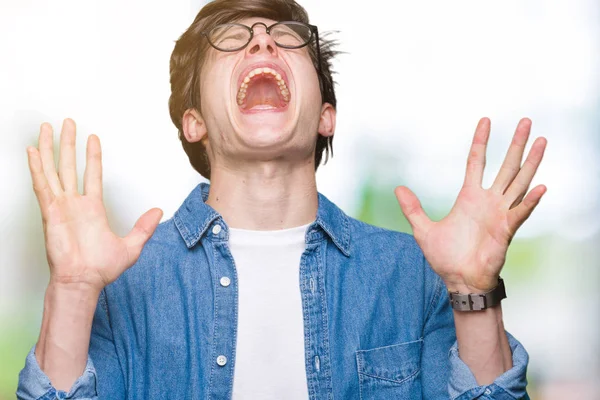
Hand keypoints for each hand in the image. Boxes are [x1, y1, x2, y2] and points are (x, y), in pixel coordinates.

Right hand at [27, 118, 162, 292]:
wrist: (84, 281)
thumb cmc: (101, 269)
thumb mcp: (132, 246)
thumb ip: (144, 227)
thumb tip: (158, 212)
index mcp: (93, 208)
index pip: (92, 174)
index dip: (92, 155)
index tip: (92, 138)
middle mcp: (75, 203)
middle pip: (70, 165)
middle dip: (69, 143)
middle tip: (67, 122)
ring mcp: (61, 205)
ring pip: (53, 169)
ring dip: (49, 148)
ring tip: (46, 127)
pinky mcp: (50, 212)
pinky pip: (42, 185)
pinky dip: (36, 168)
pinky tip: (32, 152)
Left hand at [395, 118, 546, 292]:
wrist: (459, 280)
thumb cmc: (445, 257)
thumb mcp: (423, 229)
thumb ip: (412, 208)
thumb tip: (398, 188)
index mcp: (469, 197)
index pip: (477, 161)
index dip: (481, 141)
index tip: (486, 121)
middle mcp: (489, 201)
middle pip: (506, 166)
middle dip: (516, 144)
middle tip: (526, 121)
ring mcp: (500, 214)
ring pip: (520, 182)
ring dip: (531, 162)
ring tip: (542, 141)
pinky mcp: (506, 230)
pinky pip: (520, 212)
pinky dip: (530, 201)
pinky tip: (540, 187)